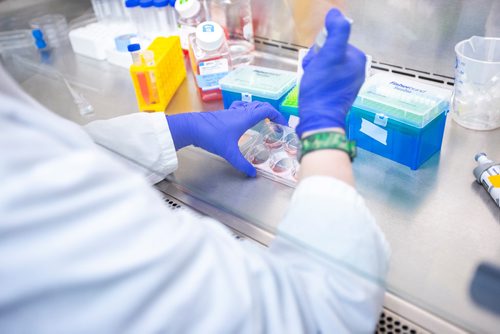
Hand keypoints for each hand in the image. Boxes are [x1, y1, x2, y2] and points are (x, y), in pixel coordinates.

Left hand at [167, 101, 286, 176]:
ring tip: (263, 123)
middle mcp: (240, 112)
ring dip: (259, 112)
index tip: (282, 125)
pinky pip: (241, 110)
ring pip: (250, 106)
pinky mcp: (224, 115)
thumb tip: (252, 173)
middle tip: (276, 124)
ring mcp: (231, 112)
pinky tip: (244, 123)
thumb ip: (242, 164)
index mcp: (245, 117)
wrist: (191, 127)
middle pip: (260, 106)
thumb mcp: (229, 152)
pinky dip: (247, 113)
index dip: (278, 115)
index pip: (267, 109)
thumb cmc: (211, 136)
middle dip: (271, 113)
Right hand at [297, 8, 365, 137]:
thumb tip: (336, 13)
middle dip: (317, 60)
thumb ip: (336, 32)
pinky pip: (327, 79)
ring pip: (327, 66)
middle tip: (312, 72)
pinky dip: (318, 81)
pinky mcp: (340, 94)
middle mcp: (357, 70)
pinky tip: (313, 88)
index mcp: (357, 59)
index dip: (320, 49)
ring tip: (311, 81)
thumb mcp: (329, 55)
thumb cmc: (322, 87)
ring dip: (315, 70)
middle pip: (330, 54)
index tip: (315, 60)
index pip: (334, 42)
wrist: (319, 119)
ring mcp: (349, 83)